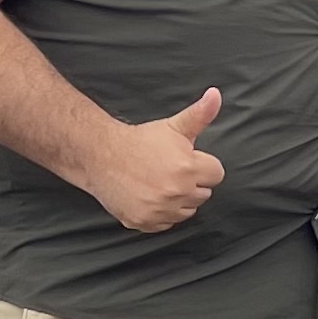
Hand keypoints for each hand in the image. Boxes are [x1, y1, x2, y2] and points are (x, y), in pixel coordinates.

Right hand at [85, 88, 224, 231]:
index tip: (186, 160)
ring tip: (158, 182)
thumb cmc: (140, 141)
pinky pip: (166, 224)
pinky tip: (149, 196)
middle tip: (169, 170)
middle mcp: (176, 192)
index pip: (216, 175)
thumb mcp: (174, 126)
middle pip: (203, 194)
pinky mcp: (144, 222)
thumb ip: (201, 114)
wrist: (101, 155)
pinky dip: (160, 214)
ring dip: (178, 200)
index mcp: (188, 168)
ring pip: (186, 211)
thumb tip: (215, 95)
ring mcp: (160, 209)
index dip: (201, 165)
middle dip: (191, 183)